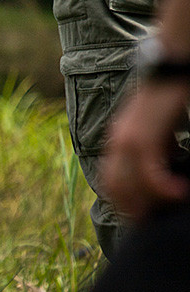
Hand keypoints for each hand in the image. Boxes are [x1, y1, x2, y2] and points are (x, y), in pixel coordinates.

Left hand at [102, 81, 189, 222]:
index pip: (111, 181)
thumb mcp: (160, 130)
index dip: (124, 203)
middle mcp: (116, 141)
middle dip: (132, 210)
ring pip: (127, 183)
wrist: (171, 65)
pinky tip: (180, 193)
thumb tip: (166, 170)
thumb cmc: (170, 98)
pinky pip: (148, 170)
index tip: (141, 220)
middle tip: (152, 225)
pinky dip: (162, 187)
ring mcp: (127, 138)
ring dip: (147, 203)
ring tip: (166, 213)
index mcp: (118, 141)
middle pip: (114, 187)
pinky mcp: (144, 134)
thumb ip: (158, 150)